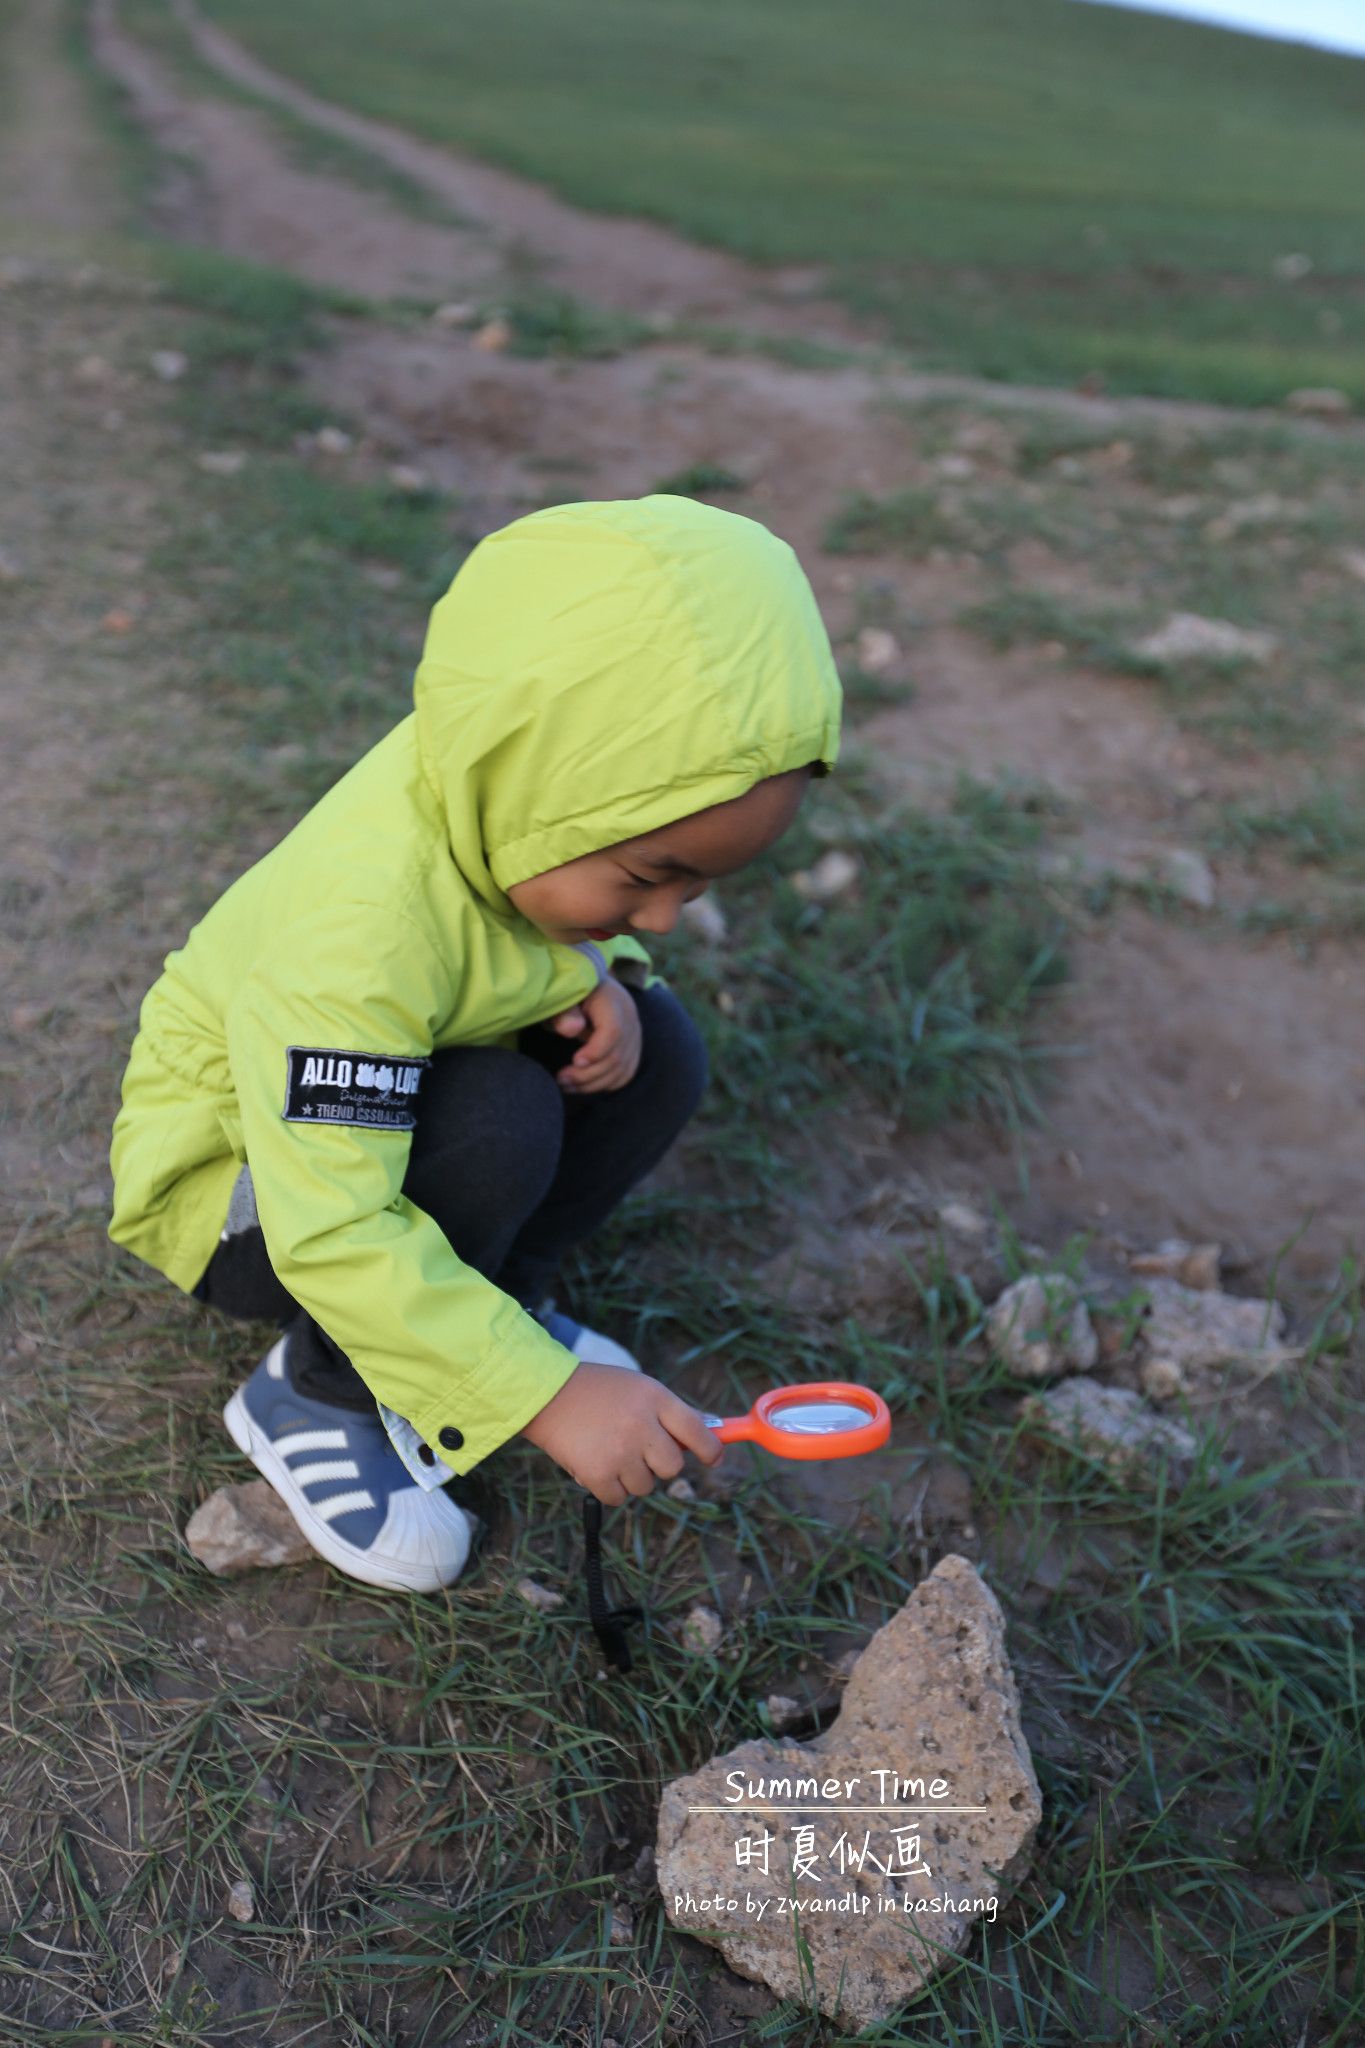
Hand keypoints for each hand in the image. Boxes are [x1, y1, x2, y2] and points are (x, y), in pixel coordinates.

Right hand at [520, 1361, 724, 1506]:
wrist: (545, 1394)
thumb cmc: (597, 1391)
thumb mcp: (639, 1388)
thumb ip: (670, 1413)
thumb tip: (709, 1436)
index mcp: (655, 1398)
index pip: (698, 1431)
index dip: (710, 1450)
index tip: (713, 1458)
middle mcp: (641, 1425)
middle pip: (673, 1467)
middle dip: (660, 1464)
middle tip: (640, 1450)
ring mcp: (620, 1451)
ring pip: (646, 1486)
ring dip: (632, 1476)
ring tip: (609, 1450)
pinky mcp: (598, 1474)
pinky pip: (620, 1498)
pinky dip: (610, 1488)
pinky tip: (596, 1463)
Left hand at [549, 977, 641, 1094]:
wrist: (589, 987)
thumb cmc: (570, 995)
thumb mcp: (561, 999)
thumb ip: (565, 1012)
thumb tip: (573, 1029)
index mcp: (612, 1001)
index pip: (614, 1031)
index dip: (596, 1051)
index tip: (574, 1061)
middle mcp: (629, 1018)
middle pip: (616, 1056)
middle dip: (587, 1074)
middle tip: (560, 1078)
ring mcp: (634, 1034)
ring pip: (621, 1069)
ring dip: (593, 1084)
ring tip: (566, 1084)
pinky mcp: (633, 1048)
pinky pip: (625, 1073)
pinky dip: (605, 1084)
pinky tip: (583, 1085)